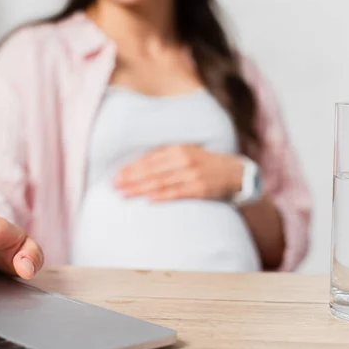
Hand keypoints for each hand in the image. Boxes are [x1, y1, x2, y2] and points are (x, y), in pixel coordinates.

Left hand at [115, 145, 243, 201]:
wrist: (233, 172)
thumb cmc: (202, 163)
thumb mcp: (185, 152)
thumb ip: (164, 157)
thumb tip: (137, 165)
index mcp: (178, 149)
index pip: (149, 160)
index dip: (131, 168)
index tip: (116, 175)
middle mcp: (184, 160)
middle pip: (152, 171)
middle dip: (131, 178)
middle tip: (115, 186)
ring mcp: (193, 175)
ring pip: (161, 182)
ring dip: (141, 188)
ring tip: (125, 193)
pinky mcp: (200, 189)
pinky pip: (178, 193)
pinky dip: (163, 196)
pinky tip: (149, 199)